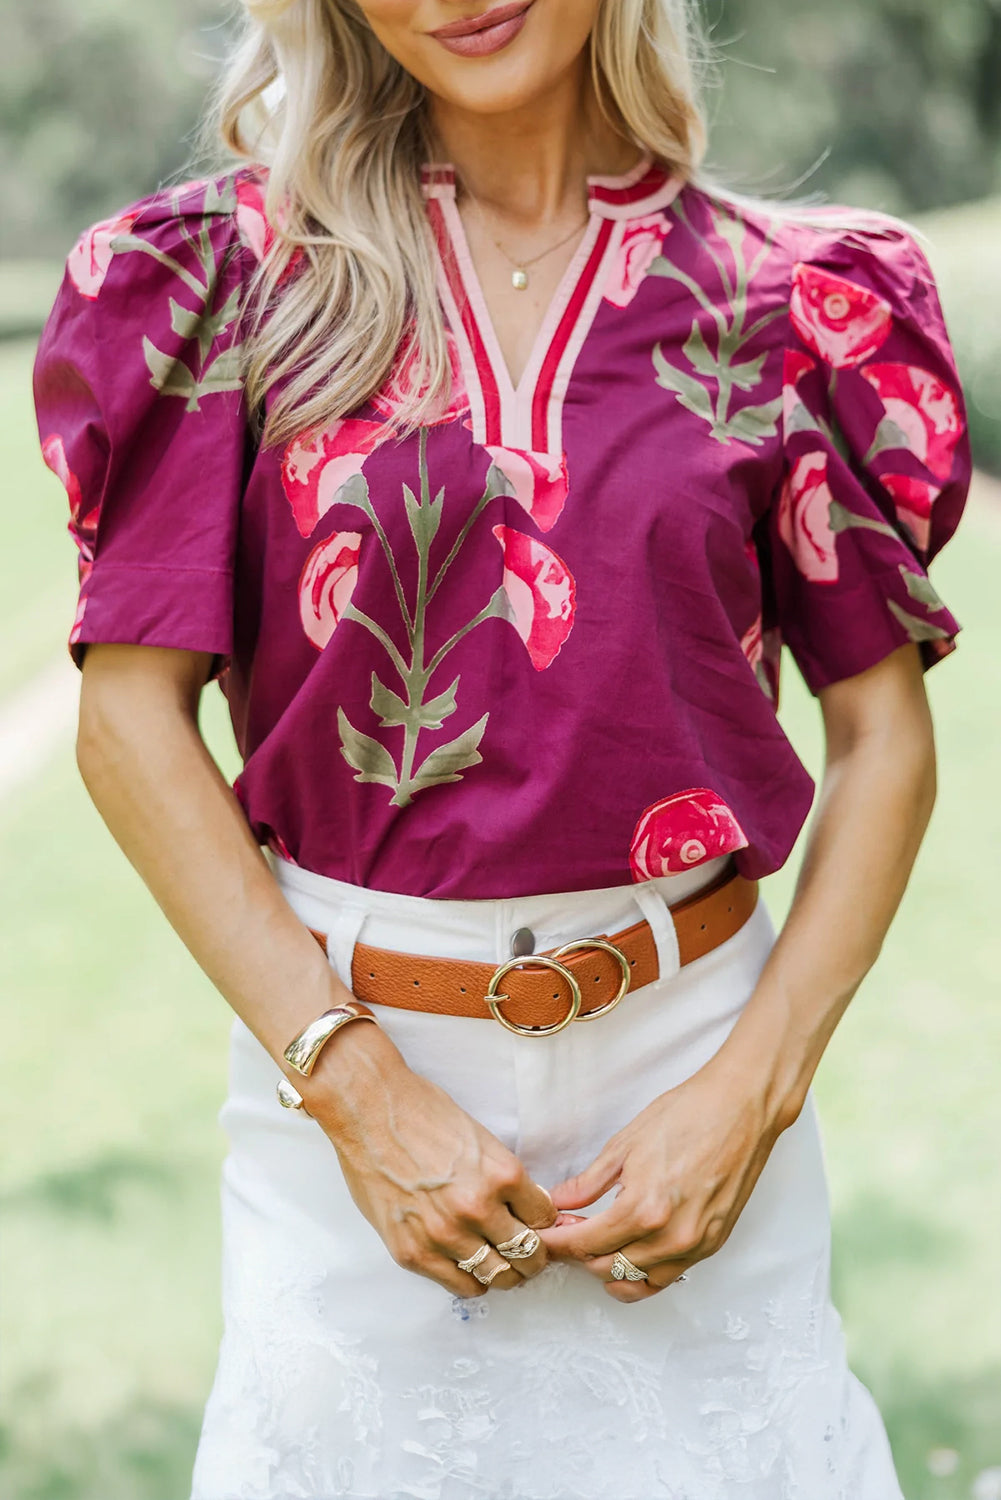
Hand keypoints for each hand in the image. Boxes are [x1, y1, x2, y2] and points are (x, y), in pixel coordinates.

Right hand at [304, 1021, 556, 1296]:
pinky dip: (470, 1278)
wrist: (369, 1110)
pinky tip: (466, 1262)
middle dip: (533, 1255)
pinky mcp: (412, 1252)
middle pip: (528, 1255)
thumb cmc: (422, 1113)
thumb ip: (505, 1179)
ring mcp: (444, 1235)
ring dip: (504, 1271)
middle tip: (526, 1250)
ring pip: (497, 1277)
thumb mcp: (481, 1139)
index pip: (545, 1219)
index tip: (537, 1225)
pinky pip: (459, 1285)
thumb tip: (526, 1207)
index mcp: (502, 1174)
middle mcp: (477, 1209)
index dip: (544, 1223)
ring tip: (497, 1260)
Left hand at [537, 1054, 787, 1301]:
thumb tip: (559, 1202)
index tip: (542, 1237)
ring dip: (608, 1266)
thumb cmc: (688, 1115)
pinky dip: (641, 1270)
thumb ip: (588, 1183)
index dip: (557, 1242)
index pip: (585, 1244)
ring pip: (635, 1281)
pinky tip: (629, 1248)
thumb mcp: (625, 1144)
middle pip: (604, 1268)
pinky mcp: (712, 1246)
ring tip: (597, 1239)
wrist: (741, 1108)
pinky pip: (666, 1277)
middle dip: (578, 1252)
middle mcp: (670, 1238)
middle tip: (567, 1228)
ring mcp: (694, 1247)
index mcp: (643, 1209)